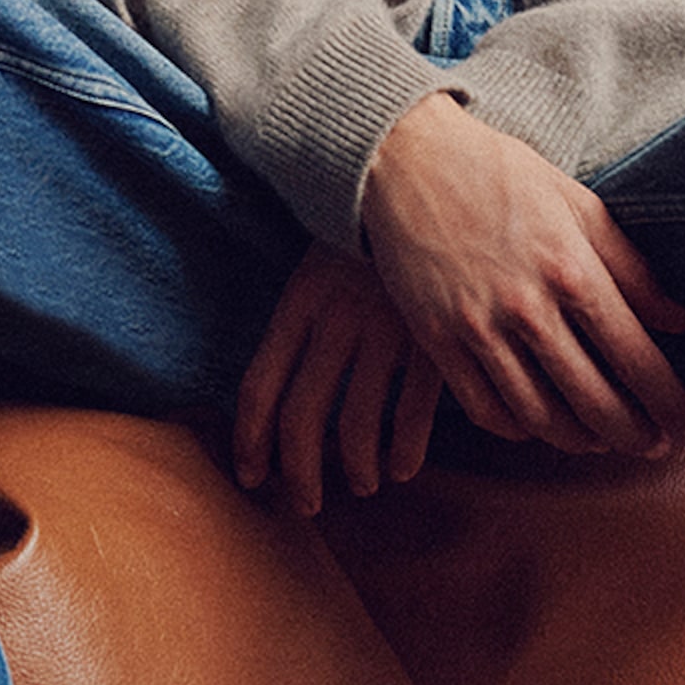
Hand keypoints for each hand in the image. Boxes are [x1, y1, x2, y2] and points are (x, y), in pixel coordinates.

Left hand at [233, 242, 443, 515]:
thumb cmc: (365, 235)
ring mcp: (386, 328)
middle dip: (300, 473)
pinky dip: (406, 452)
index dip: (251, 441)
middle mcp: (337, 319)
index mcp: (300, 299)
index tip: (252, 475)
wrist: (425, 181)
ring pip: (357, 426)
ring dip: (355, 469)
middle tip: (305, 503)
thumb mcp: (317, 266)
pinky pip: (413, 414)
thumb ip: (299, 323)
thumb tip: (275, 393)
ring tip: (361, 482)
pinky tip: (403, 466)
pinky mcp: (433, 337)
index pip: (259, 386)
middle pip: (302, 417)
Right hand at [359, 93, 684, 457]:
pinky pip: (486, 410)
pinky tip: (538, 422)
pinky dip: (519, 428)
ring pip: (541, 417)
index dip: (670, 403)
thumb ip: (629, 265)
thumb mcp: (575, 202)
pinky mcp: (438, 341)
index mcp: (570, 268)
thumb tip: (679, 320)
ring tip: (602, 438)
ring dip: (581, 440)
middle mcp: (528, 308)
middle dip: (634, 434)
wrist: (405, 158)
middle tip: (654, 445)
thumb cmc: (498, 172)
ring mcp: (479, 329)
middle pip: (594, 401)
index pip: (635, 357)